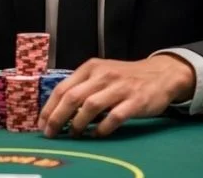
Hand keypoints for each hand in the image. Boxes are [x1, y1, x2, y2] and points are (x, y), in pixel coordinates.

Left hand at [38, 55, 195, 137]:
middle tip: (51, 134)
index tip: (42, 124)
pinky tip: (97, 135)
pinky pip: (114, 117)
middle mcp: (103, 75)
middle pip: (72, 97)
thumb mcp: (101, 74)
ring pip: (90, 106)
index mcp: (91, 68)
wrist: (160, 74)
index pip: (62, 88)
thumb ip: (82, 87)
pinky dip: (102, 128)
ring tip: (75, 134)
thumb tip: (58, 110)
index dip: (49, 108)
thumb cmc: (125, 77)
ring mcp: (120, 87)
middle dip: (57, 118)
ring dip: (78, 123)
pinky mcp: (135, 100)